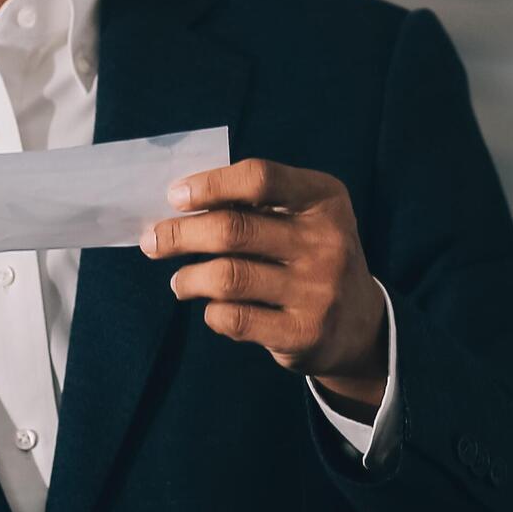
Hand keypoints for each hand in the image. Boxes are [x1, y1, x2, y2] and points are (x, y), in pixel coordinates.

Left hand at [142, 158, 387, 411]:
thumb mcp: (301, 216)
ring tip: (178, 282)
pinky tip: (212, 309)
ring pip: (227, 277)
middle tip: (153, 241)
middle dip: (180, 234)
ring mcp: (319, 290)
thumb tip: (178, 203)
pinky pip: (236, 319)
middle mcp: (328, 241)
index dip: (210, 184)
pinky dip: (212, 313)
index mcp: (324, 198)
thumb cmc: (311, 255)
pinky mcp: (305, 333)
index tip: (175, 196)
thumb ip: (254, 205)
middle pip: (233, 230)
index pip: (259, 178)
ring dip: (188, 278)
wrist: (359, 323)